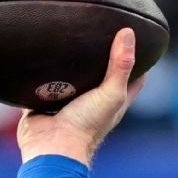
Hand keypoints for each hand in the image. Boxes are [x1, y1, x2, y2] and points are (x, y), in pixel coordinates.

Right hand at [17, 28, 146, 166]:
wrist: (50, 145)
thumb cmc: (86, 124)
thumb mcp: (111, 92)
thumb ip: (121, 65)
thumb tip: (129, 33)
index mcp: (112, 101)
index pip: (132, 78)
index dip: (136, 60)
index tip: (135, 39)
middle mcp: (92, 101)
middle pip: (100, 75)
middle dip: (100, 57)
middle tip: (99, 32)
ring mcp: (67, 102)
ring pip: (70, 77)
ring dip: (69, 63)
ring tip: (68, 36)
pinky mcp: (44, 101)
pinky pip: (42, 82)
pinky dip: (42, 71)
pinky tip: (40, 53)